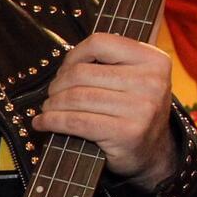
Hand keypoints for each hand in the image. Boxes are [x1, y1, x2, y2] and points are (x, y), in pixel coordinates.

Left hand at [30, 32, 177, 188]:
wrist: (152, 152)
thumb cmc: (134, 110)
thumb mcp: (134, 77)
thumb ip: (109, 61)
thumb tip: (66, 59)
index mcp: (153, 60)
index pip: (100, 43)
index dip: (73, 55)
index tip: (64, 70)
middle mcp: (151, 82)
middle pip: (82, 73)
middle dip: (58, 84)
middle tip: (52, 94)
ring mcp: (141, 108)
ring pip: (76, 98)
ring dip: (52, 104)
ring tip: (48, 108)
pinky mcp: (127, 133)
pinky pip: (76, 121)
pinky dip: (52, 121)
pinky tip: (43, 123)